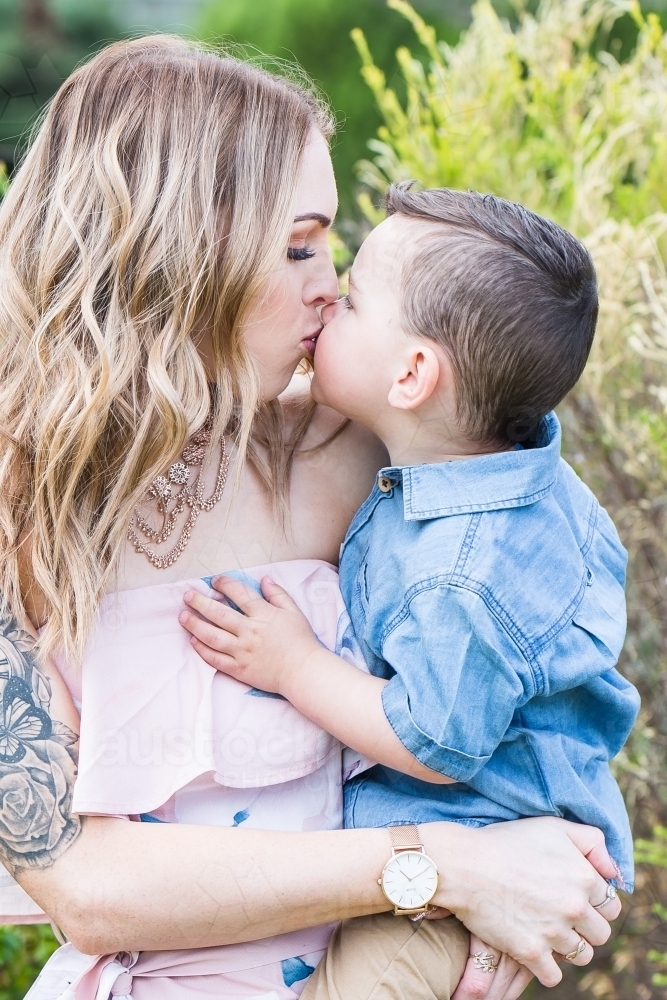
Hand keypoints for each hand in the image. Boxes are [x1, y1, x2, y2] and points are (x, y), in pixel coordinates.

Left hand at [179, 576, 321, 695]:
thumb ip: (278, 594)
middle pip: (219, 613)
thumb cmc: (301, 641)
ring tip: (182, 616)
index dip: (224, 585)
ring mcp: (242, 651)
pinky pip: (215, 659)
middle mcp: (249, 631)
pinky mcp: (239, 669)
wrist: (303, 672)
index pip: (239, 594)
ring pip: (212, 636)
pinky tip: (193, 641)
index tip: (214, 581)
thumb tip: (265, 579)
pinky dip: (202, 650)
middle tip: (187, 596)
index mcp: (263, 614)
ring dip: (195, 625)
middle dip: (200, 602)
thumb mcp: (294, 612)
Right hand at [420, 816, 621, 987]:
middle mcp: (574, 906)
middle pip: (600, 935)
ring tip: (547, 932)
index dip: (594, 903)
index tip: (576, 900)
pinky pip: (553, 976)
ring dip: (567, 947)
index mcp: (584, 877)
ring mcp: (553, 932)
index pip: (611, 905)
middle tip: (561, 917)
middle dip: (584, 928)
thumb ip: (592, 841)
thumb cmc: (506, 841)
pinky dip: (546, 968)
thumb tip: (614, 871)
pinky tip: (534, 949)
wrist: (464, 864)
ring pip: (581, 956)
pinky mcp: (531, 953)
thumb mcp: (553, 827)